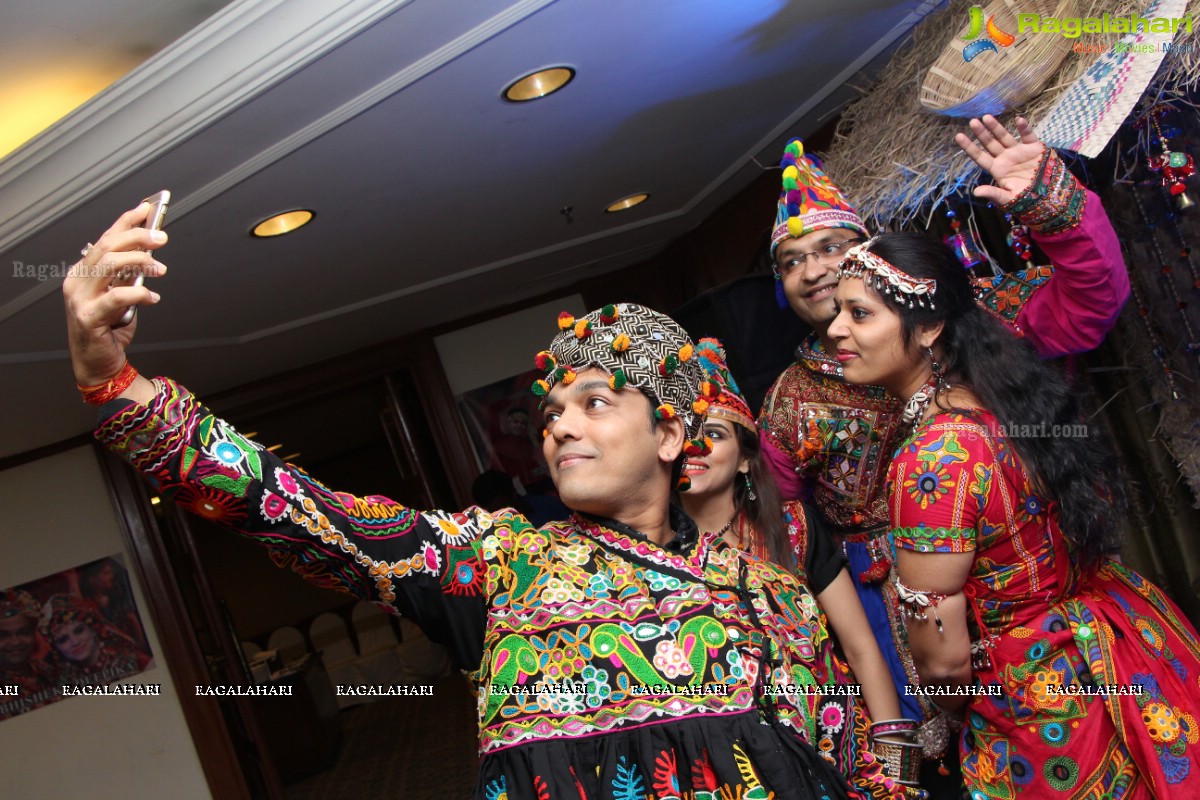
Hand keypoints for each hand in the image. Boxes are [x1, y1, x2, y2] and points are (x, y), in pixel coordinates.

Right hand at [63, 201, 166, 392]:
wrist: (98, 364)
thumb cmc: (109, 330)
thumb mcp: (122, 294)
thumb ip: (129, 275)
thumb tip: (150, 251)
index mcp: (85, 271)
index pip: (105, 238)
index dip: (125, 221)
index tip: (146, 209)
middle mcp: (78, 281)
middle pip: (107, 247)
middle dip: (137, 237)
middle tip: (161, 238)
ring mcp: (79, 298)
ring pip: (109, 265)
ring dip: (139, 261)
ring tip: (161, 268)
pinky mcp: (88, 317)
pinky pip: (116, 297)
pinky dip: (139, 293)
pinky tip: (153, 297)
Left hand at [954, 115, 1043, 205]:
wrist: (1048, 196)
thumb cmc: (1025, 198)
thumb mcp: (1008, 198)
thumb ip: (993, 194)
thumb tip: (976, 192)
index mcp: (997, 169)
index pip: (980, 156)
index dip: (969, 147)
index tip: (958, 136)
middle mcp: (1005, 158)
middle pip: (990, 143)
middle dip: (981, 133)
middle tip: (972, 122)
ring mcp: (1019, 151)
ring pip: (1005, 137)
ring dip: (996, 127)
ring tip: (986, 117)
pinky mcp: (1034, 148)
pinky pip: (1028, 136)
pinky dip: (1024, 128)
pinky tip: (1019, 120)